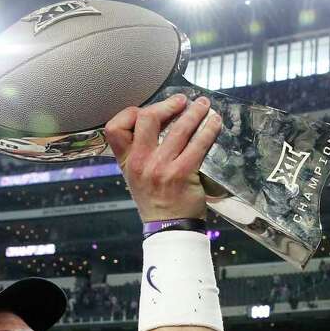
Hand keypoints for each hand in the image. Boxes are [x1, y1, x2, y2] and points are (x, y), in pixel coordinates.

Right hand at [105, 94, 222, 223]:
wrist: (169, 228)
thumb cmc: (156, 202)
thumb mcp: (136, 177)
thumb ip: (139, 152)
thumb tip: (158, 122)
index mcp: (127, 162)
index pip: (115, 128)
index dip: (130, 113)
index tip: (147, 110)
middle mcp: (141, 163)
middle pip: (147, 119)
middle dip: (167, 105)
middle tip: (182, 101)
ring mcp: (162, 167)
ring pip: (179, 128)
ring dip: (195, 112)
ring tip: (203, 105)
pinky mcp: (184, 173)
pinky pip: (199, 143)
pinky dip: (209, 129)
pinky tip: (214, 123)